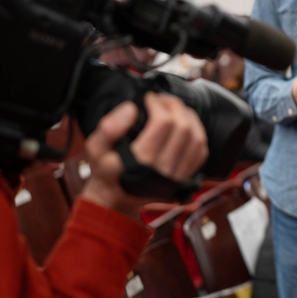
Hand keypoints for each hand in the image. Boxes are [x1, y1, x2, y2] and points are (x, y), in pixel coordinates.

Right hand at [82, 93, 208, 218]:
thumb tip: (131, 108)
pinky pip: (200, 153)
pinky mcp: (185, 178)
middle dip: (175, 107)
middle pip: (184, 128)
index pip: (163, 123)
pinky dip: (197, 134)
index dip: (158, 103)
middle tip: (163, 100)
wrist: (116, 199)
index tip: (150, 98)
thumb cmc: (106, 172)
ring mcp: (178, 175)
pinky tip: (186, 125)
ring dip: (189, 118)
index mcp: (143, 161)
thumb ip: (108, 128)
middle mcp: (164, 169)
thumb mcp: (96, 149)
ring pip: (197, 139)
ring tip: (175, 109)